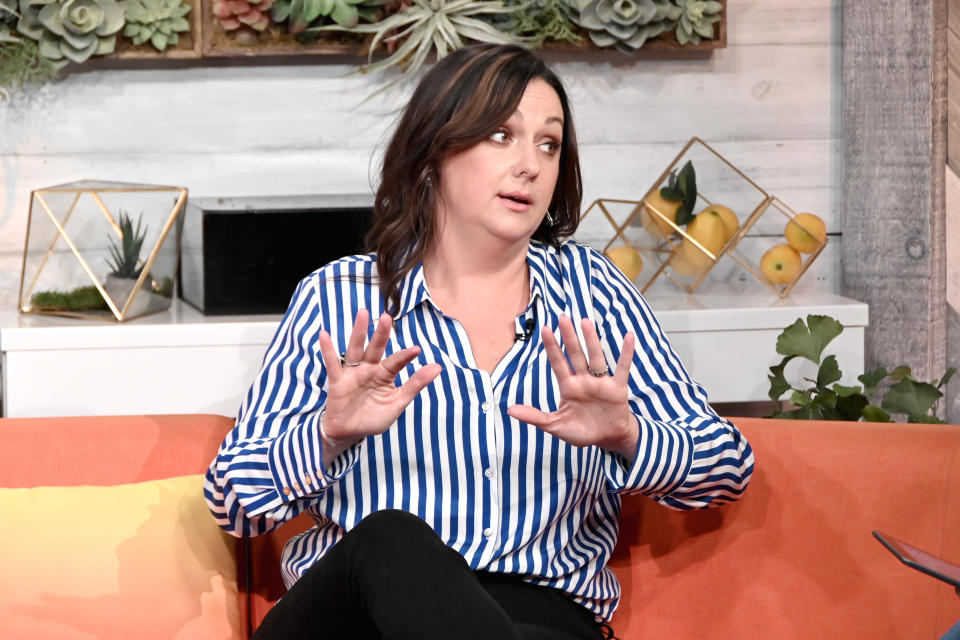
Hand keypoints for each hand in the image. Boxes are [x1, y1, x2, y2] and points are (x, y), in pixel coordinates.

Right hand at [316, 309, 441, 453]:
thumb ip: (415, 384)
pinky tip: (324, 335)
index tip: (417, 349)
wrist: (349, 433)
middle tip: (386, 317)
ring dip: (358, 332)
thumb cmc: (374, 417)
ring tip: (362, 313)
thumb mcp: (398, 403)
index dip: (405, 356)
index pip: (396, 362)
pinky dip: (327, 350)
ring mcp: (353, 373)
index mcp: (385, 374)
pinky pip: (332, 364)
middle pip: (376, 348)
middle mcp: (369, 369)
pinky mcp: (338, 381)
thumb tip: (438, 367)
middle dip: (381, 333)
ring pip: (356, 349)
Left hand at [507, 315, 638, 458]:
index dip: (552, 347)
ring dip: (591, 340)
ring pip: (596, 357)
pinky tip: (629, 336)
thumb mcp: (555, 426)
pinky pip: (623, 368)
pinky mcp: (618, 388)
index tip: (545, 329)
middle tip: (563, 317)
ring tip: (585, 322)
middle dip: (569, 337)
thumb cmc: (581, 431)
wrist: (608, 439)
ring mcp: (601, 383)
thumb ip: (535, 417)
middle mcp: (584, 380)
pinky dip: (626, 353)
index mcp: (568, 387)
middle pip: (575, 355)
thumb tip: (509, 410)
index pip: (558, 363)